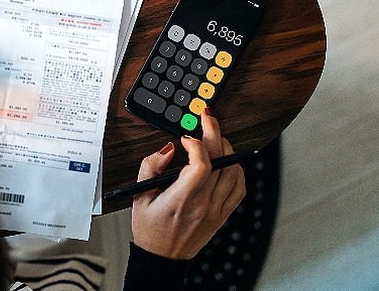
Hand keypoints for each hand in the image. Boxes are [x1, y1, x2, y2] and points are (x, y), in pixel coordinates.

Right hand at [131, 110, 245, 259]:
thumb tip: (169, 148)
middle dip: (214, 133)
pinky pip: (239, 189)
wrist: (162, 259)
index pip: (200, 165)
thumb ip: (150, 166)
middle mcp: (202, 205)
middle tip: (207, 118)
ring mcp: (215, 211)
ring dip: (227, 149)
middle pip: (219, 161)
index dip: (196, 144)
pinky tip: (228, 162)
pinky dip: (237, 171)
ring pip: (234, 172)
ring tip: (217, 139)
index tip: (186, 137)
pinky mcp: (222, 216)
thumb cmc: (149, 230)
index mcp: (180, 200)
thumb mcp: (139, 196)